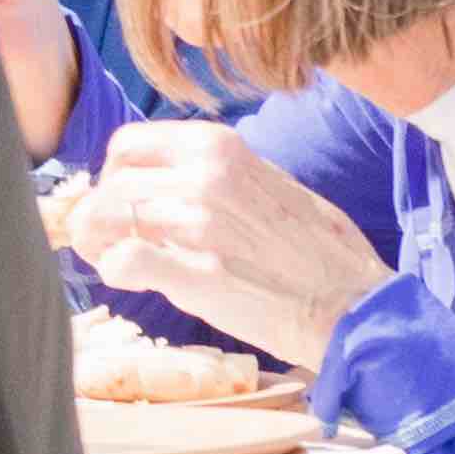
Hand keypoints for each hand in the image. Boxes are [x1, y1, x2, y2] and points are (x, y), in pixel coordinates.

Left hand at [62, 121, 394, 369]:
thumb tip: (156, 185)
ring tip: (108, 259)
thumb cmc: (316, 252)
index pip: (127, 146)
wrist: (357, 307)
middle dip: (97, 211)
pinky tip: (128, 279)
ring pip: (105, 217)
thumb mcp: (265, 184)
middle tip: (101, 238)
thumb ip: (209, 177)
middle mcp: (204, 175)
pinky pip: (124, 261)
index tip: (118, 201)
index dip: (113, 176)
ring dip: (97, 242)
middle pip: (110, 183)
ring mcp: (200, 223)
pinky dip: (115, 270)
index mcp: (218, 148)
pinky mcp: (199, 273)